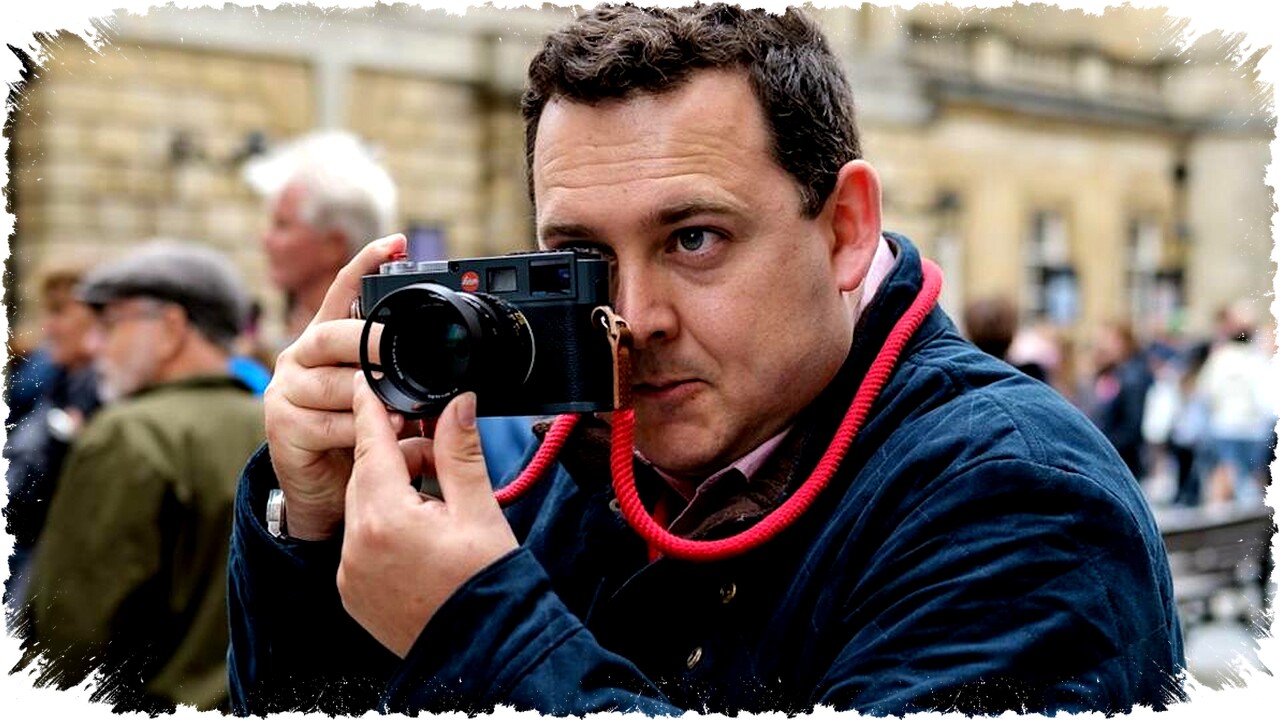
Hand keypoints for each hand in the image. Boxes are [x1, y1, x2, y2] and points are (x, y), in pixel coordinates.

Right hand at [263, 234, 406, 539]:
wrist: (323, 491)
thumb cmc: (357, 437)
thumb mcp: (383, 400)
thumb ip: (401, 379)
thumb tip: (454, 377)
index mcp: (326, 341)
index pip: (343, 291)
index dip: (366, 264)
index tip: (397, 243)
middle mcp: (300, 358)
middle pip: (334, 335)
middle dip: (372, 342)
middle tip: (401, 348)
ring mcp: (286, 390)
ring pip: (335, 383)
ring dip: (373, 397)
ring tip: (404, 409)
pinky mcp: (282, 425)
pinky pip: (328, 423)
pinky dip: (360, 430)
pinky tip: (379, 434)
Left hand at [338, 373, 517, 657]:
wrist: (485, 649)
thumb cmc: (488, 583)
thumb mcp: (480, 510)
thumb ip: (460, 452)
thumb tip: (458, 401)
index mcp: (386, 518)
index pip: (371, 445)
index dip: (372, 410)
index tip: (368, 382)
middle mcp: (356, 546)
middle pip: (367, 476)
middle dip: (398, 456)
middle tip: (437, 454)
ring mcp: (350, 573)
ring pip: (363, 509)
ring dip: (392, 493)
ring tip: (438, 502)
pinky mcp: (352, 592)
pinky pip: (360, 543)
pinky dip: (383, 527)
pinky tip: (420, 534)